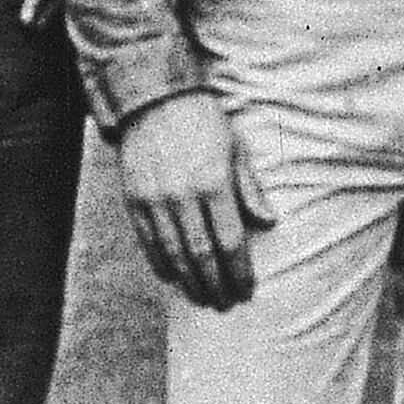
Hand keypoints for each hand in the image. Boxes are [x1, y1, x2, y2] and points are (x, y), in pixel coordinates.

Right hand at [119, 88, 273, 310]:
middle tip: (226, 304)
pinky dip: (161, 264)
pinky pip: (148, 242)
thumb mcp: (236, 148)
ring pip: (173, 255)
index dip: (239, 272)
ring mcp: (155, 200)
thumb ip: (250, 188)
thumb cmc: (204, 122)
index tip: (247, 290)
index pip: (230, 242)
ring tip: (203, 298)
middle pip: (201, 256)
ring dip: (189, 283)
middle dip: (216, 286)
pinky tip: (173, 277)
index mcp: (214, 183)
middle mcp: (183, 196)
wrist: (154, 100)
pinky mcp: (133, 200)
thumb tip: (269, 223)